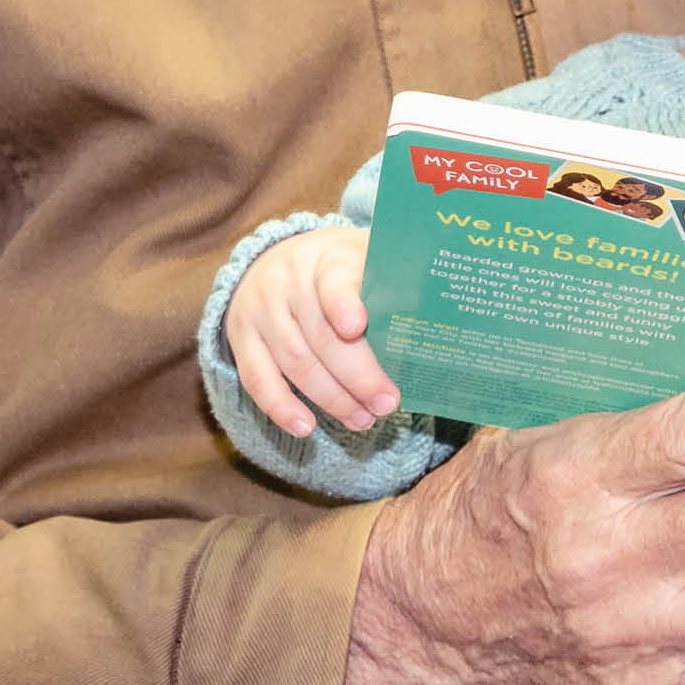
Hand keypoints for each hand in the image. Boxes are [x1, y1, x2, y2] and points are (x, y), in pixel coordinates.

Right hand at [223, 225, 396, 435]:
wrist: (275, 259)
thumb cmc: (341, 266)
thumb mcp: (368, 256)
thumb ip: (397, 279)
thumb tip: (442, 312)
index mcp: (327, 258)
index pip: (334, 280)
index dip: (343, 303)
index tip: (357, 326)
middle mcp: (289, 282)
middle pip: (320, 336)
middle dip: (357, 376)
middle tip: (387, 403)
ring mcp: (261, 311)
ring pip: (294, 362)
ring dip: (331, 398)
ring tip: (363, 420)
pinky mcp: (242, 339)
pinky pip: (257, 379)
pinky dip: (281, 407)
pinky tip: (307, 427)